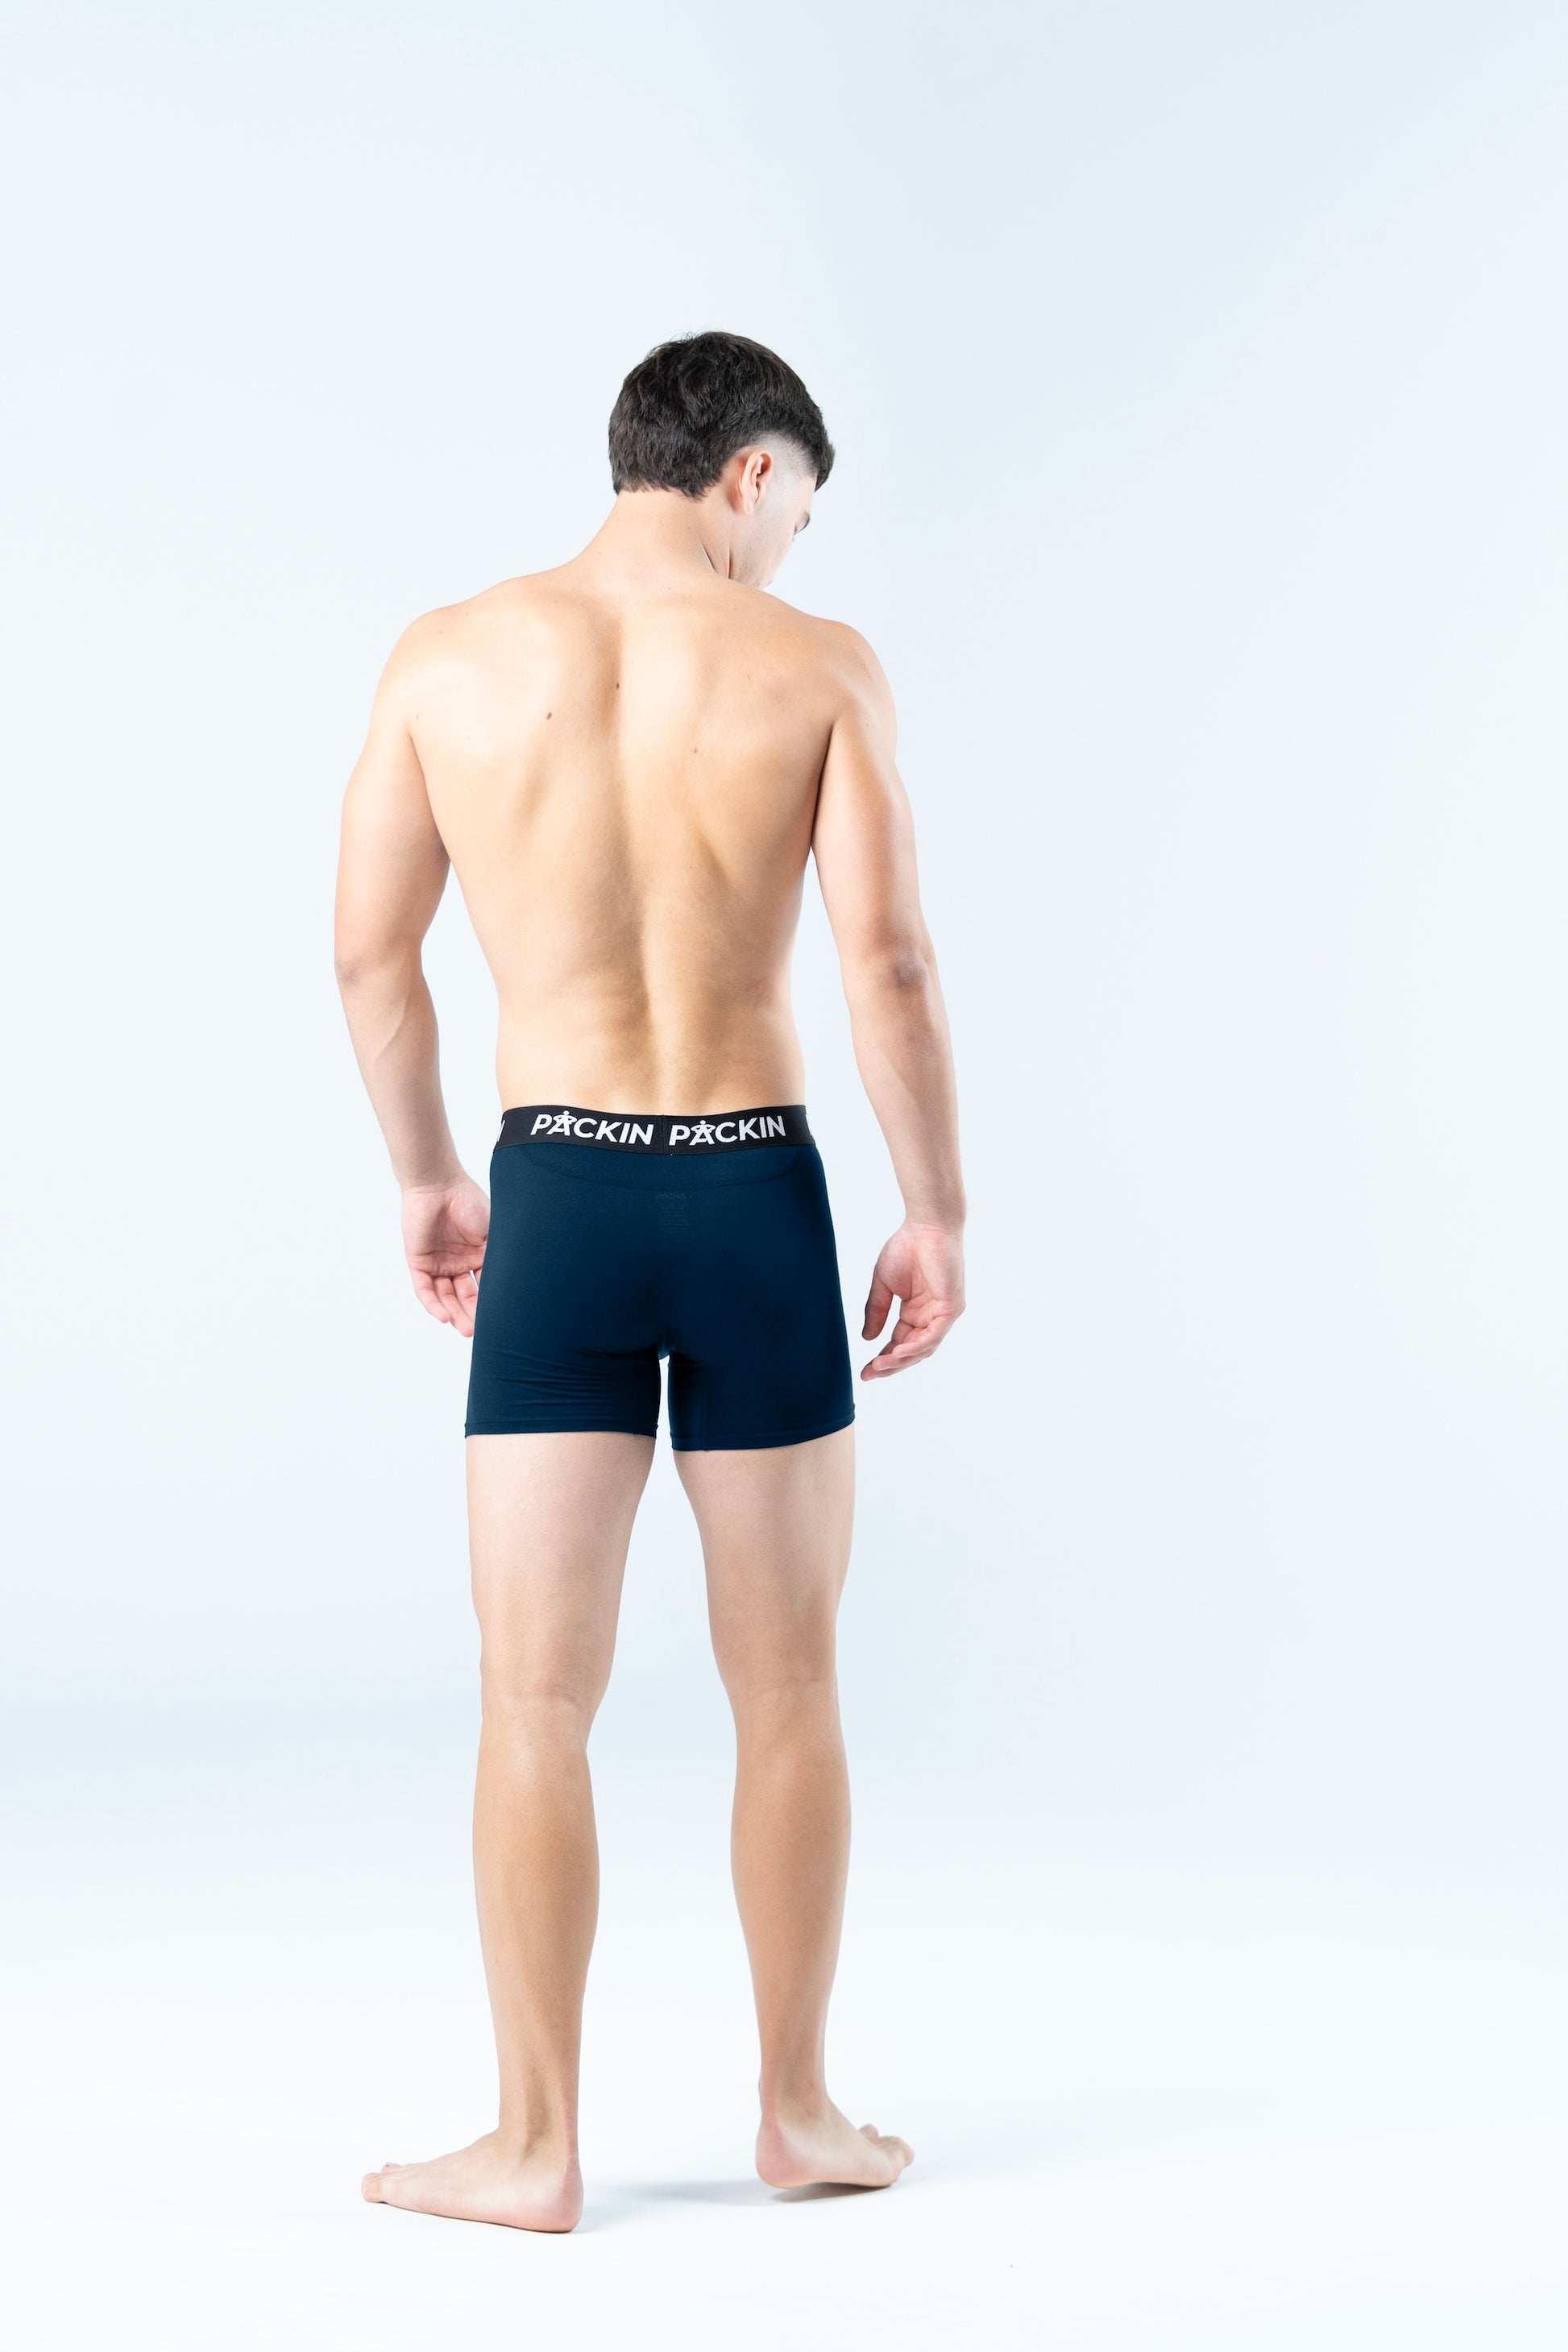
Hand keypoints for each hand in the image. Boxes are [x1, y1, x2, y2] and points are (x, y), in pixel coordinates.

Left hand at [401, 1175, 489, 1336]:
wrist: (439, 1184)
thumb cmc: (469, 1201)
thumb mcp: (493, 1233)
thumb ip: (500, 1257)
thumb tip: (518, 1285)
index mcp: (478, 1256)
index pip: (485, 1286)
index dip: (492, 1303)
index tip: (502, 1319)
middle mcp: (458, 1263)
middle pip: (465, 1296)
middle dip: (472, 1315)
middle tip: (481, 1332)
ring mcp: (438, 1263)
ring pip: (446, 1296)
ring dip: (454, 1314)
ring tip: (466, 1330)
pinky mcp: (418, 1262)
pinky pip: (424, 1289)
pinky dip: (433, 1303)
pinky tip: (444, 1316)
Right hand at [860, 1222, 964, 1378]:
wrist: (925, 1226)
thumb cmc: (906, 1248)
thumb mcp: (883, 1285)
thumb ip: (876, 1311)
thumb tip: (867, 1339)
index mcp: (917, 1311)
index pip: (901, 1342)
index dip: (883, 1358)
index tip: (865, 1370)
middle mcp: (932, 1316)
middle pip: (913, 1351)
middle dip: (890, 1365)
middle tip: (869, 1374)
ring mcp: (943, 1314)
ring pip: (924, 1348)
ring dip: (901, 1360)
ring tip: (880, 1366)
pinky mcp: (951, 1307)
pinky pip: (934, 1335)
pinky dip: (916, 1346)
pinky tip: (898, 1352)